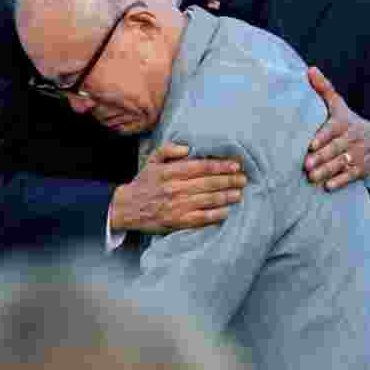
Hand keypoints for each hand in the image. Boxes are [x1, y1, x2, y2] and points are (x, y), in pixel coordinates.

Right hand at [111, 142, 246, 233]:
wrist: (126, 208)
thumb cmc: (144, 183)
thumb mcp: (152, 160)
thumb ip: (168, 150)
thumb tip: (187, 148)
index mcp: (170, 171)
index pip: (201, 166)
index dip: (220, 165)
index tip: (236, 164)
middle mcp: (175, 188)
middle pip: (208, 183)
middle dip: (229, 180)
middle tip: (243, 178)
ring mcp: (177, 206)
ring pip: (208, 200)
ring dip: (226, 196)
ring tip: (239, 193)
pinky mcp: (178, 221)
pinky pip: (201, 218)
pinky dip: (216, 214)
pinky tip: (227, 211)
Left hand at [304, 66, 369, 190]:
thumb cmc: (348, 122)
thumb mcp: (339, 105)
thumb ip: (324, 89)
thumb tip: (310, 69)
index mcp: (345, 122)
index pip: (333, 129)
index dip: (323, 137)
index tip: (311, 145)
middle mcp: (353, 138)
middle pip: (337, 148)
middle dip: (322, 157)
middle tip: (306, 165)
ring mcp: (359, 154)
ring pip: (343, 163)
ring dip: (327, 171)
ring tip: (312, 177)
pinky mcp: (363, 168)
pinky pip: (352, 175)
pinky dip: (340, 181)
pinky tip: (328, 186)